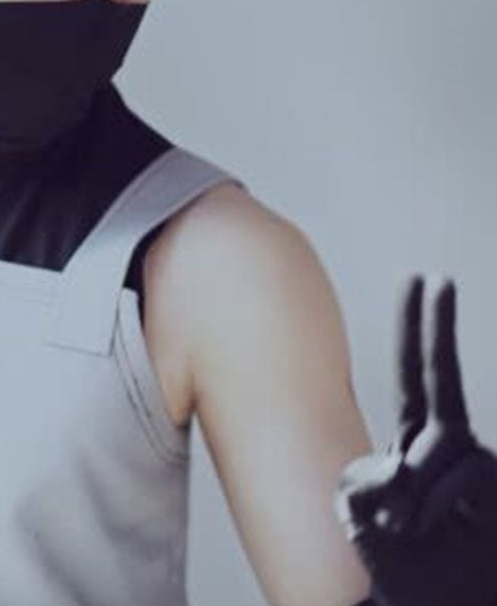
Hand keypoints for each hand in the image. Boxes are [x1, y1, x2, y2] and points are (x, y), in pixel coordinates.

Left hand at [335, 275, 496, 605]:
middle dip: (438, 326)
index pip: (416, 374)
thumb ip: (365, 479)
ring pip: (437, 447)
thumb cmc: (396, 563)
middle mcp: (450, 445)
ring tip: (401, 530)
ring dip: (408, 491)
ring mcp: (477, 466)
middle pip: (440, 380)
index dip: (420, 328)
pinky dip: (430, 503)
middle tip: (440, 277)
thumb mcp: (358, 511)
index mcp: (414, 442)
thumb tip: (398, 462)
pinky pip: (458, 475)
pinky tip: (429, 530)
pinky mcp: (493, 488)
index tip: (423, 282)